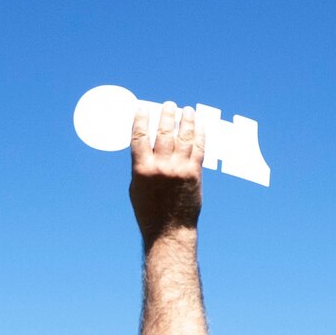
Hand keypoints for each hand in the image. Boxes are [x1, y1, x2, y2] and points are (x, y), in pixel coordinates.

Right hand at [129, 101, 202, 237]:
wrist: (170, 230)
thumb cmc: (149, 210)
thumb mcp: (136, 187)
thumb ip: (141, 165)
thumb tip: (146, 144)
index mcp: (142, 169)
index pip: (140, 136)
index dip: (141, 119)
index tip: (143, 108)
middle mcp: (161, 167)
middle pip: (164, 132)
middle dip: (167, 115)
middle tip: (169, 104)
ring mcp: (180, 169)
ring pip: (184, 137)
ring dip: (186, 120)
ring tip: (186, 110)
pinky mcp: (195, 174)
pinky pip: (198, 149)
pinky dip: (199, 135)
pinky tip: (199, 126)